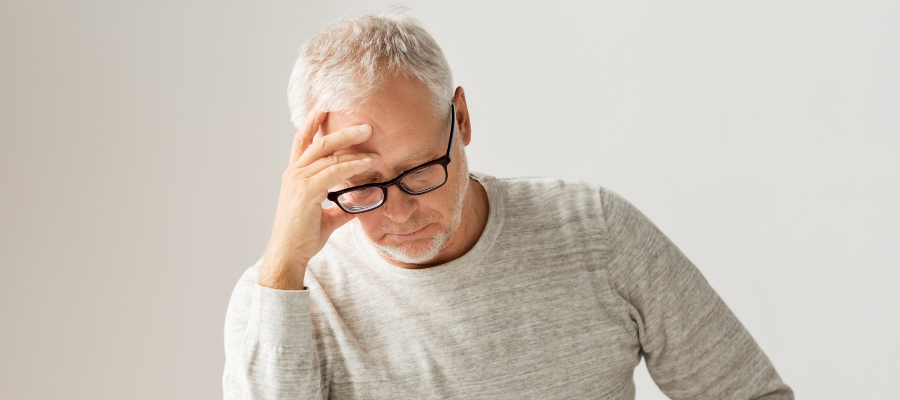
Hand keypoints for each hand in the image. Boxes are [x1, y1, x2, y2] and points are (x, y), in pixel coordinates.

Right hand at [259, 108, 375, 289]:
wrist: (289, 253)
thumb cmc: (303, 236)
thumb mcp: (326, 217)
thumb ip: (340, 207)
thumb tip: (358, 204)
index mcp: (294, 176)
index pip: (301, 143)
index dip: (311, 124)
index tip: (322, 108)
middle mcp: (294, 173)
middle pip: (318, 142)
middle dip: (341, 130)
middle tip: (363, 123)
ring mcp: (299, 180)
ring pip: (327, 153)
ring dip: (351, 143)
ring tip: (370, 135)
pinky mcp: (307, 191)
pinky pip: (334, 171)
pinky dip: (353, 165)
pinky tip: (368, 163)